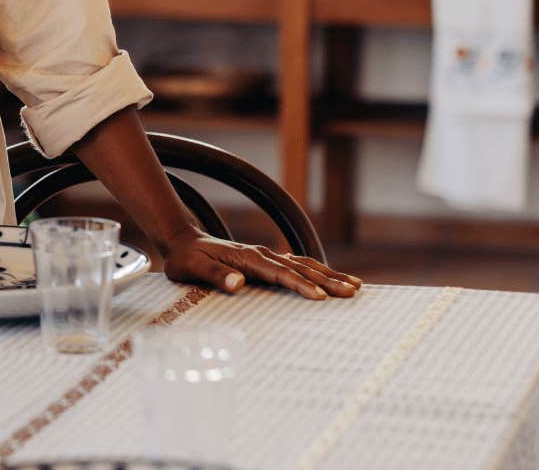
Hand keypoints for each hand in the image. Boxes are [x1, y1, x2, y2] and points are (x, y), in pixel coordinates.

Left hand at [158, 227, 361, 299]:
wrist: (182, 240)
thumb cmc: (186, 259)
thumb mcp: (192, 268)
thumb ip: (214, 275)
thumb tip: (238, 282)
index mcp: (247, 258)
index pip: (280, 273)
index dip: (300, 285)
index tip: (321, 297)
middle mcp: (261, 254)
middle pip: (300, 268)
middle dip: (327, 280)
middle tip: (353, 292)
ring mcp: (265, 255)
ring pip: (303, 264)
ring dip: (329, 274)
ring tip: (355, 285)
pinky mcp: (265, 259)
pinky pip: (297, 264)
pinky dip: (316, 271)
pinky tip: (330, 277)